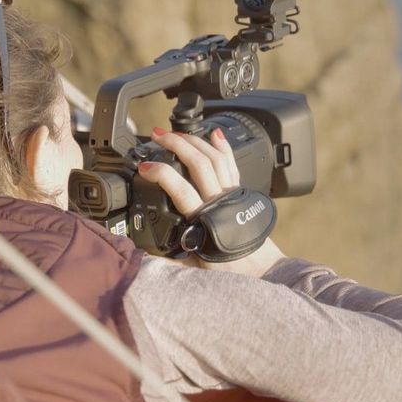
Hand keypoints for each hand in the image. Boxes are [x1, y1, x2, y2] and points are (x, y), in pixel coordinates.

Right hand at [138, 127, 284, 277]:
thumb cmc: (229, 269)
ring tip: (175, 132)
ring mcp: (230, 193)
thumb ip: (167, 264)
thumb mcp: (194, 268)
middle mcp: (219, 202)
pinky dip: (222, 146)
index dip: (162, 174)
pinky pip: (230, 163)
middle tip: (157, 135)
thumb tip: (140, 260)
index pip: (181, 190)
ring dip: (194, 140)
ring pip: (214, 158)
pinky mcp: (238, 191)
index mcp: (204, 220)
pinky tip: (214, 133)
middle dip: (176, 144)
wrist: (261, 268)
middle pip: (198, 164)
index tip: (144, 167)